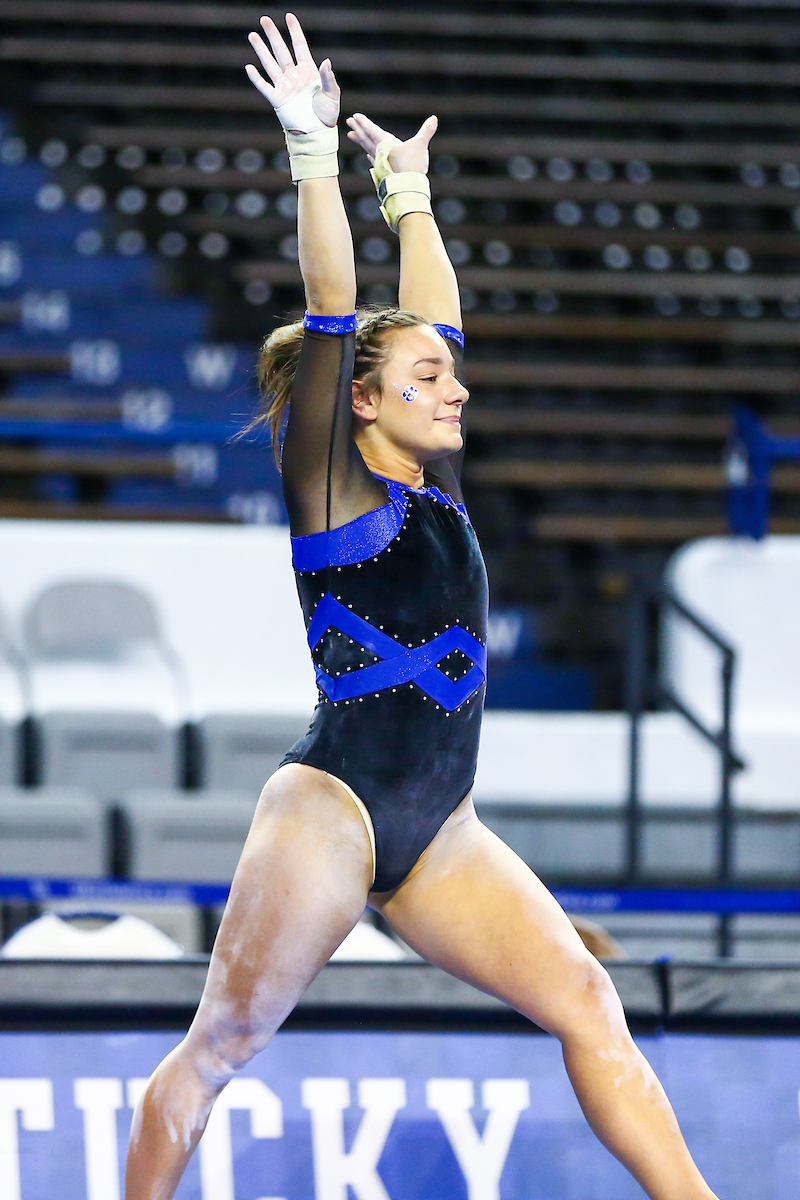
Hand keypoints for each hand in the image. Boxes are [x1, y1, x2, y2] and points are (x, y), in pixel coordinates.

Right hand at [245, 13, 339, 128]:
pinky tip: (249, 67)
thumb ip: (328, 77)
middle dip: (273, 35)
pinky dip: (256, 78)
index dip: (294, 31)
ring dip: (261, 50)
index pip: (299, 46)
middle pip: (281, 50)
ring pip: (270, 63)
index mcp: (308, 70)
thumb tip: (326, 61)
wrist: (317, 132)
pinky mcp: (277, 99)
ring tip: (253, 35)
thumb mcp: (332, 94)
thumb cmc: (327, 114)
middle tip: (264, 19)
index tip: (289, 17)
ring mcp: (284, 86)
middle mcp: (294, 75)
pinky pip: (264, 86)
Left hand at [346, 112, 437, 173]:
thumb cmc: (412, 166)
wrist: (408, 188)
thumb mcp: (420, 145)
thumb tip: (434, 118)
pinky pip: (374, 161)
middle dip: (357, 129)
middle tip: (349, 122)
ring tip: (352, 136)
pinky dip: (370, 156)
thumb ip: (426, 131)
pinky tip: (368, 156)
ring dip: (360, 141)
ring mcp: (380, 163)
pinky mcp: (383, 172)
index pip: (371, 130)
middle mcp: (380, 153)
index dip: (363, 123)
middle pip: (366, 138)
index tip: (355, 116)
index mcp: (385, 144)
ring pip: (367, 149)